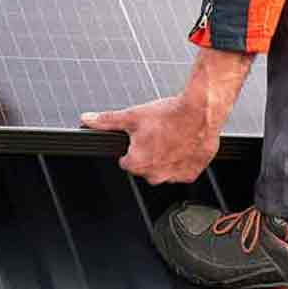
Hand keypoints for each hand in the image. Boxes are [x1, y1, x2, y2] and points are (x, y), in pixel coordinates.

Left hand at [80, 94, 219, 184]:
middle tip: (157, 135)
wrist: (201, 112)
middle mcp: (155, 175)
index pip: (126, 162)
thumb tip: (86, 120)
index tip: (141, 138)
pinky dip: (181, 161)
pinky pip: (181, 172)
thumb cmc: (169, 114)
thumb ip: (107, 120)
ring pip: (163, 171)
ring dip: (165, 159)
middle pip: (144, 168)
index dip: (132, 148)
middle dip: (149, 154)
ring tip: (171, 138)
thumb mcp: (133, 115)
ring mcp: (174, 176)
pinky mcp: (191, 174)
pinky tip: (183, 145)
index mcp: (138, 163)